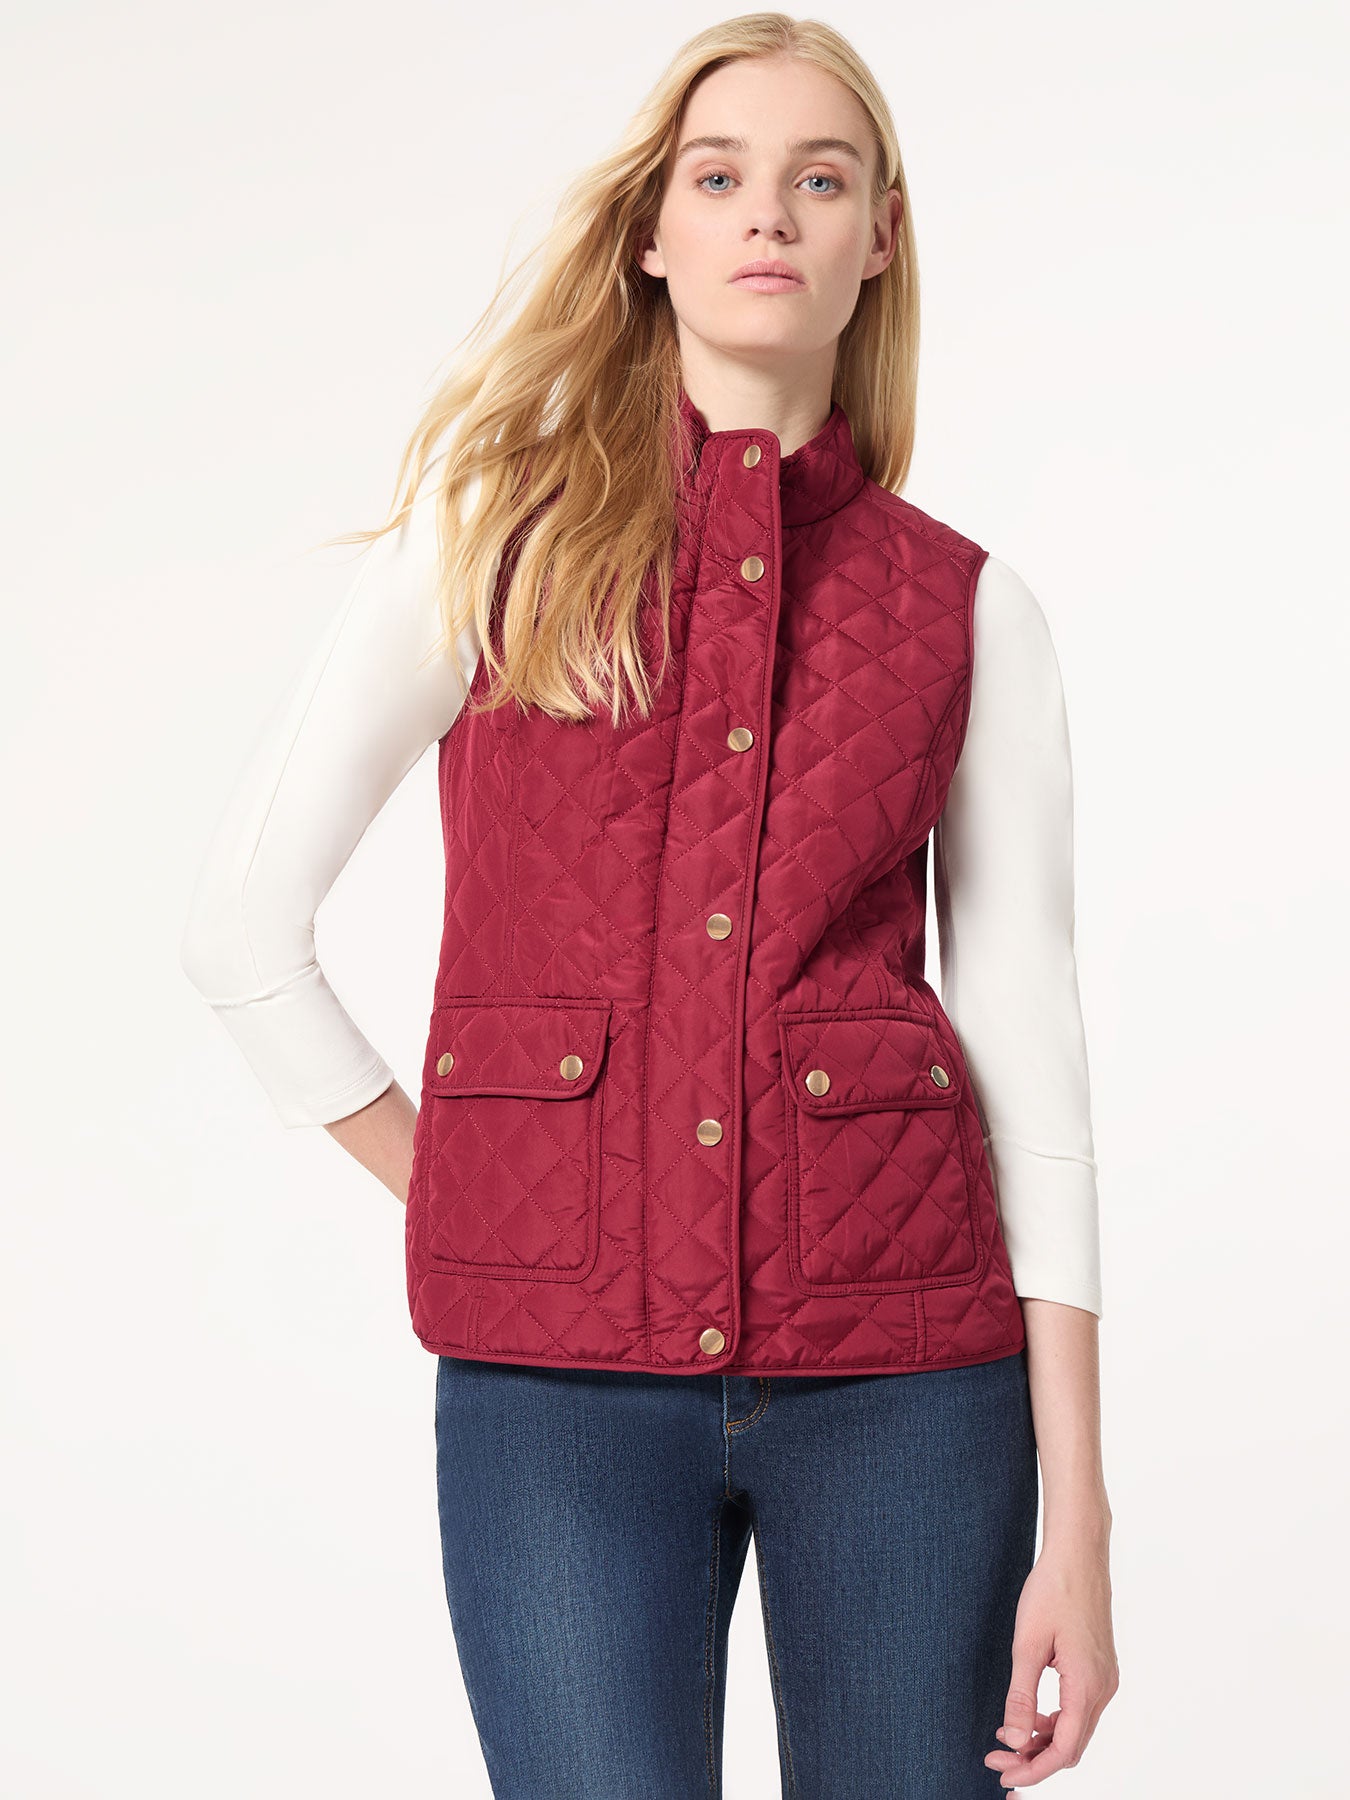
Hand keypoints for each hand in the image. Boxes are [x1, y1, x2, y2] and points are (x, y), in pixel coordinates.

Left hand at [983, 1533, 1117, 1786]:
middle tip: (997, 1758)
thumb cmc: (1052, 1590)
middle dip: (1034, 1758)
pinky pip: (1078, 1708)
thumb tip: (1014, 1739)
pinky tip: (1027, 1714)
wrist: (1078, 1553)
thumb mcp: (1028, 1644)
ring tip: (1005, 1738)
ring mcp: (1104, 1678)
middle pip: (1071, 1745)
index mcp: (1088, 1685)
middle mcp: (1103, 1688)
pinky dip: (1053, 1719)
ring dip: (1042, 1739)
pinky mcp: (1099, 1668)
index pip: (1064, 1750)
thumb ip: (1021, 1695)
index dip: (1034, 1769)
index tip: (1004, 1773)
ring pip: (1075, 1729)